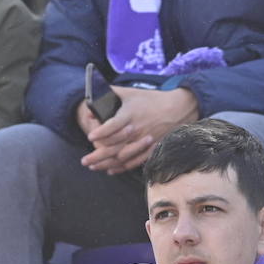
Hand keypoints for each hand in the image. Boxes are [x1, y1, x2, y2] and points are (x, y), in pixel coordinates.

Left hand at [83, 86, 199, 174]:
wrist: (179, 108)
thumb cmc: (152, 99)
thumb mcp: (131, 93)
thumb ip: (111, 93)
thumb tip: (91, 97)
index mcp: (131, 114)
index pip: (113, 125)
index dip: (101, 131)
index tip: (90, 137)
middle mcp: (137, 129)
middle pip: (115, 146)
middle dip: (98, 155)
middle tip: (84, 161)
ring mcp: (145, 141)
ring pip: (123, 156)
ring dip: (107, 164)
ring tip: (94, 167)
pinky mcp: (152, 148)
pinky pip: (136, 161)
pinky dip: (123, 167)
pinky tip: (112, 170)